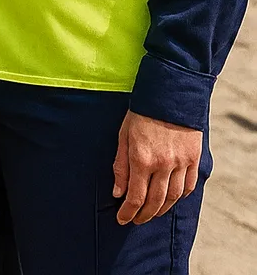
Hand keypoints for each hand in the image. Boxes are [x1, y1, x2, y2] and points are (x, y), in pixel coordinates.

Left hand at [112, 110, 202, 224]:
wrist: (170, 92)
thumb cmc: (141, 111)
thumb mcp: (123, 134)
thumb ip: (120, 165)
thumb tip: (118, 193)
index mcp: (142, 158)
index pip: (135, 196)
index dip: (128, 212)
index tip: (122, 219)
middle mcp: (163, 165)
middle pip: (155, 202)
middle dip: (143, 215)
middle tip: (136, 220)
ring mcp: (181, 163)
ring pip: (172, 198)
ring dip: (161, 210)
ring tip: (152, 213)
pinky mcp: (194, 159)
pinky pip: (189, 186)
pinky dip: (180, 197)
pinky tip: (171, 199)